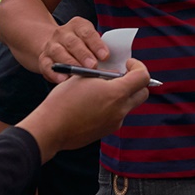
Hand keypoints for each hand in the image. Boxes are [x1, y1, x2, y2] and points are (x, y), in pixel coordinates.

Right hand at [18, 63, 150, 160]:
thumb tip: (114, 74)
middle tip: (122, 75)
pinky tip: (94, 104)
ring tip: (102, 90)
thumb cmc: (64, 100)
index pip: (143, 77)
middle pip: (143, 93)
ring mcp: (115, 122)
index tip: (128, 63)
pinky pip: (118, 115)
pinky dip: (113, 106)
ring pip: (129, 104)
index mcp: (116, 93)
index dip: (138, 66)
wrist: (51, 128)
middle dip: (136, 82)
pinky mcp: (107, 131)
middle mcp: (120, 110)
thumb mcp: (84, 77)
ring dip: (123, 95)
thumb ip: (104, 74)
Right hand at [36, 16, 109, 83]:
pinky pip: (47, 65)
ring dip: (70, 63)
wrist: (55, 46)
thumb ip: (99, 50)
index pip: (88, 33)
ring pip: (59, 52)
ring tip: (79, 73)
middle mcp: (63, 33)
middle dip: (84, 55)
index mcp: (78, 26)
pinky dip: (54, 73)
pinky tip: (63, 80)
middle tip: (93, 66)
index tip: (105, 56)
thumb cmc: (80, 46)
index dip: (96, 44)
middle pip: (73, 42)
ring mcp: (51, 45)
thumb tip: (113, 65)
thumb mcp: (90, 42)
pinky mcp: (43, 58)